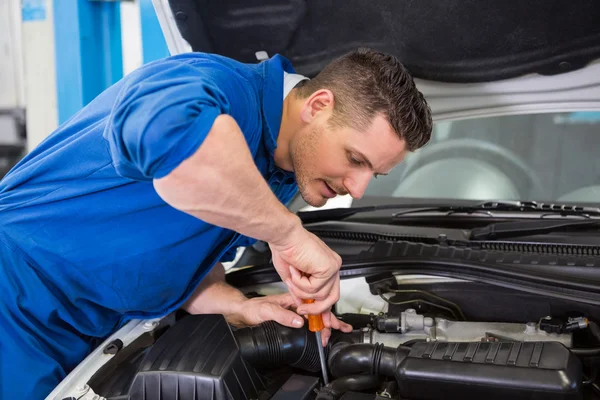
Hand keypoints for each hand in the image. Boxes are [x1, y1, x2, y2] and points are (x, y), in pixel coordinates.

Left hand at [225, 293, 352, 345]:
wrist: (240, 313)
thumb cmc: (251, 309)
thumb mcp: (266, 311)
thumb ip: (282, 316)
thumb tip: (299, 322)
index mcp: (292, 300)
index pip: (313, 307)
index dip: (325, 316)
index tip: (331, 325)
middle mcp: (294, 305)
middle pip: (317, 312)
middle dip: (330, 320)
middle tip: (342, 329)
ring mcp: (292, 312)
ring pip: (313, 317)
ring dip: (325, 324)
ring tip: (336, 329)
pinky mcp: (289, 318)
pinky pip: (306, 322)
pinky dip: (316, 326)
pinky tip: (320, 330)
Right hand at [269, 225, 341, 314]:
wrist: (284, 236)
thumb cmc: (286, 248)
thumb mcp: (292, 277)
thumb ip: (299, 291)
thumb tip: (301, 304)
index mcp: (325, 266)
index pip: (330, 291)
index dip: (325, 308)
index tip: (323, 320)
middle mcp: (332, 266)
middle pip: (332, 297)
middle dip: (316, 308)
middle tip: (302, 310)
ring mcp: (332, 267)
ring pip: (321, 295)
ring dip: (301, 290)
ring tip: (292, 277)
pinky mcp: (329, 268)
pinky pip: (315, 289)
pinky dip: (300, 283)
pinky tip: (295, 270)